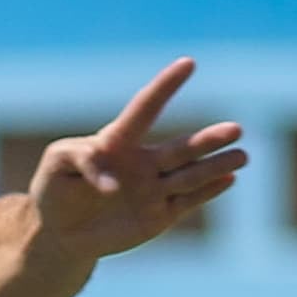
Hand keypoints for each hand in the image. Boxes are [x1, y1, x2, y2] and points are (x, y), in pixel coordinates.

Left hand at [25, 58, 245, 262]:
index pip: (146, 109)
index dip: (165, 87)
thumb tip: (113, 183)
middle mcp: (144, 162)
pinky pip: (188, 201)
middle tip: (235, 129)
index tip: (188, 63)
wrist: (60, 233)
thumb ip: (80, 159)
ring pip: (191, 174)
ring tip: (242, 155)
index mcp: (118, 142)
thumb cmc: (54, 189)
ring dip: (216, 165)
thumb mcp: (56, 164)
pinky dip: (209, 191)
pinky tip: (229, 179)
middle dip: (208, 140)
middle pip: (181, 148)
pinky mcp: (160, 215)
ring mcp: (155, 188)